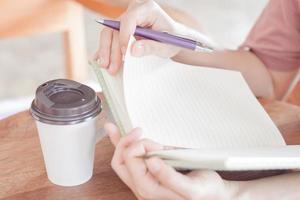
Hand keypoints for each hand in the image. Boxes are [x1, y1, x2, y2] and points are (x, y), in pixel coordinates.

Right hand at [94, 0, 180, 74]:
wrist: (174, 40)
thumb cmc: (172, 40)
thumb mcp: (166, 46)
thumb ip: (150, 47)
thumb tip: (133, 49)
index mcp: (147, 9)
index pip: (128, 20)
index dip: (123, 37)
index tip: (124, 54)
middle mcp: (134, 11)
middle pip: (115, 28)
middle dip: (112, 49)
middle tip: (112, 67)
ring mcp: (127, 19)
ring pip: (110, 33)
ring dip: (106, 51)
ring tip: (107, 67)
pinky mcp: (123, 28)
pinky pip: (111, 37)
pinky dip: (106, 49)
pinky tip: (101, 60)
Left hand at [105, 123, 236, 199]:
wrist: (210, 194)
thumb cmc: (203, 191)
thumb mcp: (190, 188)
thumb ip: (169, 177)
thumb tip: (150, 161)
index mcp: (149, 189)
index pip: (130, 161)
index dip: (140, 146)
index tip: (158, 144)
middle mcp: (141, 186)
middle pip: (121, 160)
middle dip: (130, 143)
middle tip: (146, 135)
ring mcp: (142, 180)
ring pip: (122, 158)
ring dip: (125, 141)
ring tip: (136, 131)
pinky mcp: (147, 173)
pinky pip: (128, 158)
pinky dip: (120, 143)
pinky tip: (113, 130)